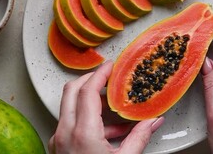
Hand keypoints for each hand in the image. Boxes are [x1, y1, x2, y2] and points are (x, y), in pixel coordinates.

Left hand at [49, 61, 163, 153]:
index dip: (100, 74)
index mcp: (82, 134)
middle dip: (91, 80)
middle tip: (108, 78)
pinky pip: (70, 121)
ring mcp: (59, 139)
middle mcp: (65, 132)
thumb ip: (140, 138)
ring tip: (114, 109)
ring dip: (90, 101)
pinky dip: (87, 117)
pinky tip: (108, 129)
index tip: (111, 66)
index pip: (87, 91)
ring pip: (69, 105)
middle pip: (71, 90)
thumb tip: (154, 121)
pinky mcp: (59, 146)